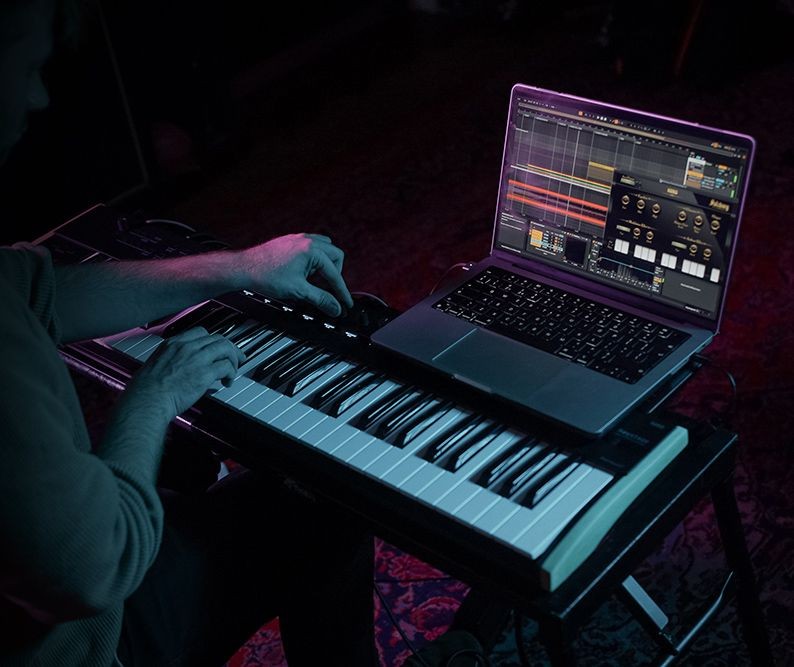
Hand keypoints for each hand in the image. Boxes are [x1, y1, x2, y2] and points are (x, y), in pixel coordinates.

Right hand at [125, 327, 245, 420]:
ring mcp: (197, 358)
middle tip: (235, 357)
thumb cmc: (146, 389)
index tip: (216, 348)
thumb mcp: (155, 364)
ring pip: (225, 348)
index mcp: (173, 344)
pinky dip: (231, 373)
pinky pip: (226, 366)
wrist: (147, 400)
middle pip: (217, 338)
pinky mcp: (205, 373)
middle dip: (229, 348)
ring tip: (233, 370)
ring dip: (233, 359)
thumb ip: (171, 360)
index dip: (212, 340)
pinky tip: (227, 381)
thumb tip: (180, 367)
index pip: (200, 332)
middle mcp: (186, 347)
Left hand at [239, 233, 353, 315]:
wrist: (243, 268)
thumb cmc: (265, 275)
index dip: (341, 291)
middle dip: (335, 275)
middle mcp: (307, 240)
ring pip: (325, 249)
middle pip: (335, 256)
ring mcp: (299, 239)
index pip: (334, 273)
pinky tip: (307, 271)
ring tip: (317, 280)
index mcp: (312, 250)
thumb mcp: (297, 290)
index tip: (345, 303)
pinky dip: (315, 259)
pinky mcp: (291, 241)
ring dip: (326, 264)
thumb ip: (320, 299)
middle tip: (330, 290)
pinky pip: (313, 246)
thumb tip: (334, 307)